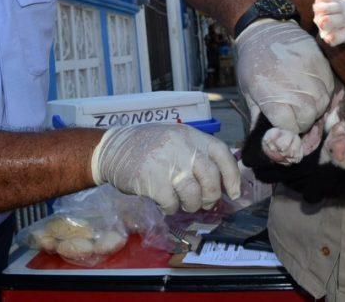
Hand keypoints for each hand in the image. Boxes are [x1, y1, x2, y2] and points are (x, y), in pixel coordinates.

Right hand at [91, 123, 240, 213]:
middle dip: (211, 196)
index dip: (232, 175)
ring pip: (194, 195)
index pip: (221, 153)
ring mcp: (167, 164)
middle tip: (204, 202)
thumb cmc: (146, 147)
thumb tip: (222, 182)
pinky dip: (170, 208)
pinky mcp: (153, 181)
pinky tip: (164, 203)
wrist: (111, 149)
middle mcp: (182, 147)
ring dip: (191, 205)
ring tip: (182, 203)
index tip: (233, 192)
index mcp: (190, 135)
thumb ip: (196, 154)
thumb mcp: (174, 140)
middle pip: (211, 178)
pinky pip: (172, 203)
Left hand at [235, 19, 334, 133]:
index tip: (284, 124)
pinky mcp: (319, 62)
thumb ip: (258, 116)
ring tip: (302, 99)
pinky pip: (328, 87)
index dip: (287, 129)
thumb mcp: (249, 91)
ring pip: (321, 104)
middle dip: (302, 120)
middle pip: (309, 118)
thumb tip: (268, 139)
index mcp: (271, 96)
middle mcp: (293, 87)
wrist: (263, 30)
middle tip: (294, 113)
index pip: (290, 127)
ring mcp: (308, 74)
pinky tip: (310, 88)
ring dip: (314, 107)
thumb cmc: (253, 63)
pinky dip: (321, 92)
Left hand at [325, 1, 344, 115]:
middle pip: (324, 27)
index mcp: (342, 45)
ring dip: (330, 27)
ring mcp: (331, 59)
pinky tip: (342, 30)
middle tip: (338, 8)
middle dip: (329, 17)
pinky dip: (332, 37)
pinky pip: (328, 45)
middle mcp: (332, 53)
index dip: (332, 9)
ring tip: (339, 16)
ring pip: (324, 36)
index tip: (340, 3)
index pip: (328, 20)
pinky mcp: (332, 63)